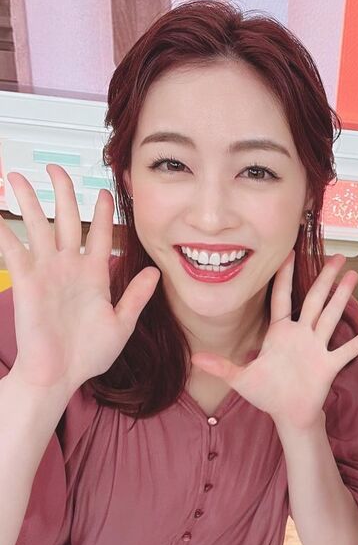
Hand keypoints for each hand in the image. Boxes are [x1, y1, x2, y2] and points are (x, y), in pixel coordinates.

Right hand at [0, 166, 159, 394]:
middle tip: (55, 168)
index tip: (106, 190)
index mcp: (94, 275)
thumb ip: (137, 296)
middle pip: (67, 220)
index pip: (100, 234)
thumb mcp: (121, 323)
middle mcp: (69, 268)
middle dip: (62, 193)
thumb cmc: (89, 355)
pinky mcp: (27, 282)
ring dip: (29, 201)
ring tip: (19, 177)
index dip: (103, 211)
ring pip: (38, 227)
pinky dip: (4, 232)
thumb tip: (155, 271)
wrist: (61, 375)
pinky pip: (14, 250)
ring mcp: (47, 272)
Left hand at [191, 252, 357, 430]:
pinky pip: (347, 350)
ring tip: (354, 276)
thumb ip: (221, 366)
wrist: (287, 414)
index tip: (289, 252)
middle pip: (314, 300)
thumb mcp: (241, 379)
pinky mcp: (328, 365)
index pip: (280, 298)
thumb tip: (194, 357)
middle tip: (338, 256)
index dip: (284, 275)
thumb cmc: (266, 394)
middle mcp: (301, 335)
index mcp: (279, 333)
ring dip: (343, 297)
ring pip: (331, 316)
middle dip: (325, 278)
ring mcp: (317, 348)